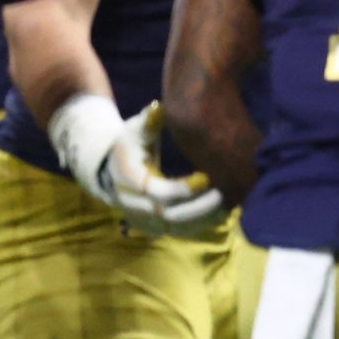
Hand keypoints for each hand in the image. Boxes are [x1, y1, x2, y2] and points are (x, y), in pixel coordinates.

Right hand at [50, 97, 225, 236]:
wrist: (111, 170)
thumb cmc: (130, 144)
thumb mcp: (134, 129)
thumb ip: (148, 120)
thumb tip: (158, 107)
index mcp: (128, 180)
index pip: (156, 192)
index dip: (182, 189)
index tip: (206, 177)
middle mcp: (132, 205)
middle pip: (167, 215)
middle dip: (197, 207)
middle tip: (223, 194)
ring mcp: (141, 219)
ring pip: (174, 228)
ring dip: (202, 219)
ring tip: (228, 204)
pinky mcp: (153, 226)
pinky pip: (178, 232)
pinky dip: (200, 225)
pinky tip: (222, 213)